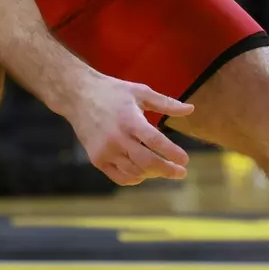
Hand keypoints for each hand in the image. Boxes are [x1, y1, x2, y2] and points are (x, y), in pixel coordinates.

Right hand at [65, 71, 194, 185]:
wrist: (77, 96)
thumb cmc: (113, 92)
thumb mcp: (140, 92)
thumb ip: (166, 103)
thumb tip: (191, 109)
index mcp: (129, 119)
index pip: (155, 141)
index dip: (172, 152)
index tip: (186, 160)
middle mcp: (117, 138)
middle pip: (146, 162)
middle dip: (167, 169)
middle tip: (181, 172)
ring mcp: (105, 150)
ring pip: (134, 172)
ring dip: (152, 173)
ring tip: (164, 168)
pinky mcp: (97, 159)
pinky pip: (120, 177)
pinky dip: (135, 178)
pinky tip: (144, 172)